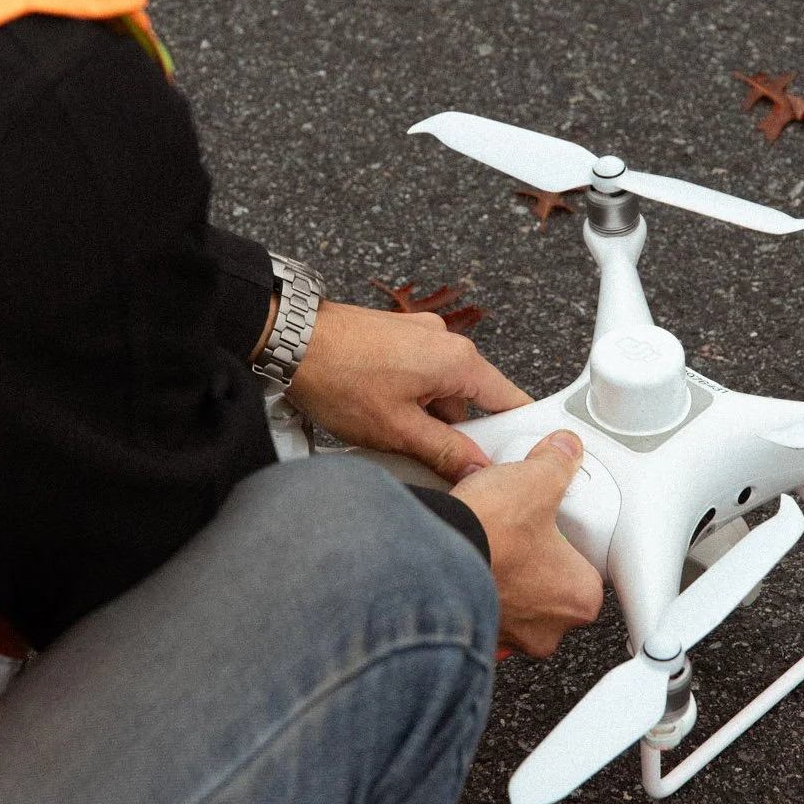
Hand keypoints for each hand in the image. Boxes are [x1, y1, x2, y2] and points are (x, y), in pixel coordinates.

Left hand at [287, 300, 530, 482]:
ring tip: (391, 434)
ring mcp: (417, 334)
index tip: (515, 454)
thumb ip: (444, 451)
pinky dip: (409, 398)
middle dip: (456, 430)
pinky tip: (381, 415)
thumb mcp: (397, 429)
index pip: (507, 398)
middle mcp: (443, 340)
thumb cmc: (337, 376)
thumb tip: (476, 469)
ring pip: (440, 388)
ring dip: (426, 415)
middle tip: (434, 458)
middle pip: (471, 398)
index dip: (515, 430)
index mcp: (456, 360)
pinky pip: (418, 374)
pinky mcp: (394, 336)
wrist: (288, 340)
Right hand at [453, 432, 605, 657]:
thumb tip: (564, 451)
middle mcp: (547, 629)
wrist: (425, 559)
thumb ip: (557, 463)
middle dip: (536, 561)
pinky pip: (481, 609)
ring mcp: (508, 637)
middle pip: (552, 589)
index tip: (555, 521)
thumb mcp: (534, 481)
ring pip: (515, 602)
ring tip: (491, 540)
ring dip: (505, 576)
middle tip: (520, 530)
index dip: (571, 539)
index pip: (589, 567)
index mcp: (579, 597)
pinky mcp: (470, 634)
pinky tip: (468, 560)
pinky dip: (475, 586)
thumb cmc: (490, 536)